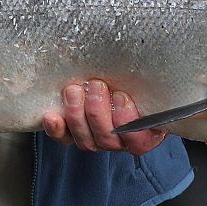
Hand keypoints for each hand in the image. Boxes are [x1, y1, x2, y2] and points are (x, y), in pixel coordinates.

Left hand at [42, 79, 166, 155]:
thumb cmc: (136, 84)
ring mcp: (95, 140)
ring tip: (74, 90)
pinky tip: (51, 116)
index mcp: (144, 133)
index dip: (127, 121)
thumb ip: (149, 83)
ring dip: (77, 114)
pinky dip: (57, 129)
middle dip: (98, 112)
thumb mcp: (147, 83)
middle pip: (107, 139)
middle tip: (96, 85)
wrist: (115, 80)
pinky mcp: (73, 135)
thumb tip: (155, 63)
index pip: (137, 140)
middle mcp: (119, 142)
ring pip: (86, 140)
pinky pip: (64, 138)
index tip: (122, 96)